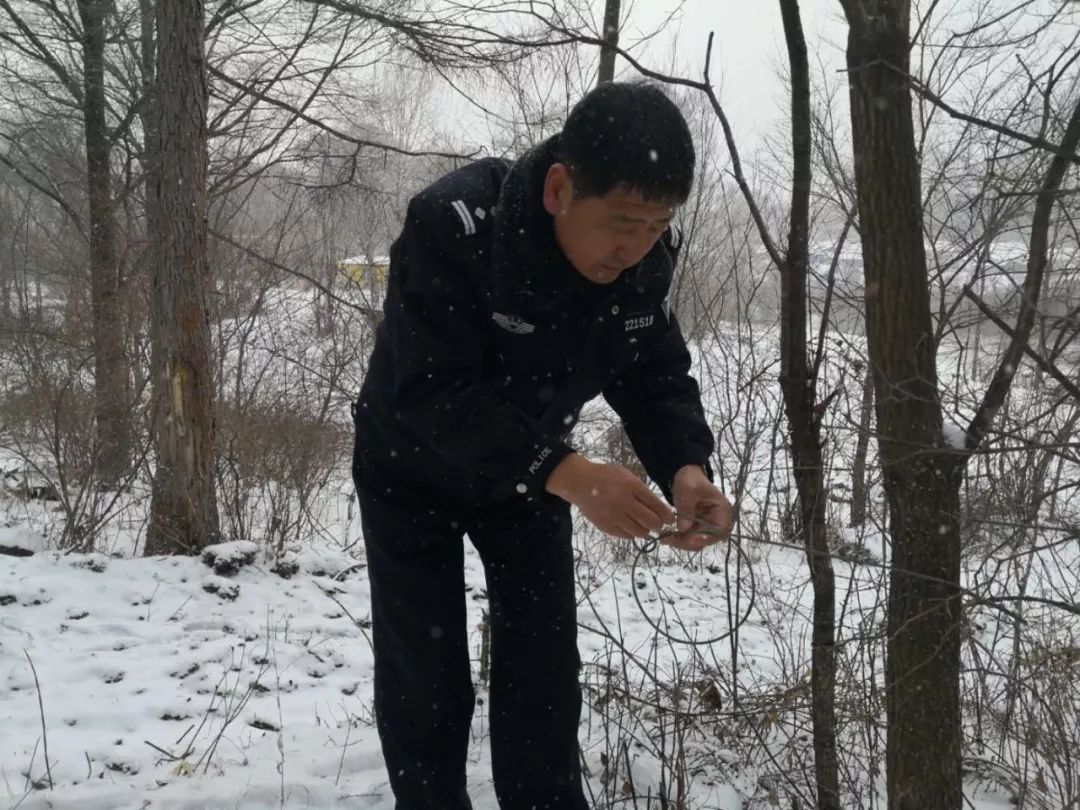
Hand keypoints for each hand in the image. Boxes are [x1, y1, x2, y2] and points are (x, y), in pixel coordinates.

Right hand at [546, 454, 674, 538]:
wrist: (579, 482)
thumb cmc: (605, 476)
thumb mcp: (626, 475)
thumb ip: (641, 490)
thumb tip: (658, 507)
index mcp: (632, 487)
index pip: (656, 505)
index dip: (667, 515)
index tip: (670, 519)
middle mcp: (624, 502)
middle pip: (651, 522)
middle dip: (658, 525)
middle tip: (658, 524)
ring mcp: (614, 516)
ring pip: (640, 532)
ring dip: (645, 530)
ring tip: (643, 525)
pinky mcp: (605, 526)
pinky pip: (626, 536)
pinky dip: (632, 533)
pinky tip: (630, 526)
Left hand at [667, 465, 734, 551]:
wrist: (687, 478)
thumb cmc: (690, 480)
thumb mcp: (687, 490)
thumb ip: (686, 507)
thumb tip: (683, 529)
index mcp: (723, 510)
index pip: (720, 529)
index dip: (706, 537)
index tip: (689, 539)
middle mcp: (719, 522)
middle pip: (708, 539)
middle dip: (689, 542)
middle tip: (669, 539)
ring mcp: (709, 527)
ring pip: (698, 543)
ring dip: (682, 543)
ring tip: (664, 538)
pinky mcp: (699, 530)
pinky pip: (691, 540)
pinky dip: (679, 540)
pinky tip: (667, 537)